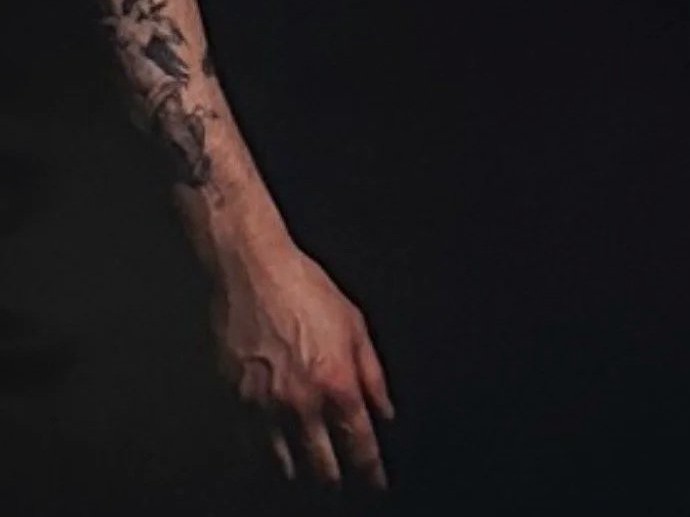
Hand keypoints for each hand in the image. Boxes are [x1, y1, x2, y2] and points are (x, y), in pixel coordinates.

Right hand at [209, 239, 394, 488]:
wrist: (252, 271)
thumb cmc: (305, 289)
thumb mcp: (355, 324)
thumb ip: (373, 373)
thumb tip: (385, 411)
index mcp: (336, 383)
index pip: (359, 443)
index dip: (371, 470)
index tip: (376, 483)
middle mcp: (301, 403)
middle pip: (322, 465)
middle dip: (335, 480)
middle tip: (341, 485)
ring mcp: (265, 407)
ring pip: (285, 464)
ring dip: (301, 472)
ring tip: (309, 475)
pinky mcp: (236, 402)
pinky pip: (251, 447)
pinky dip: (266, 457)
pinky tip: (274, 457)